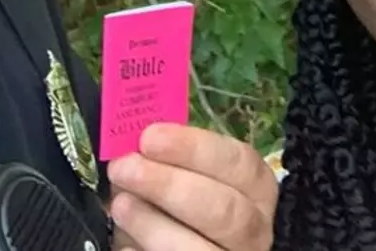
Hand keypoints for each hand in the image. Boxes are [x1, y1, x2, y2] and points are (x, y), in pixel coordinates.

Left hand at [107, 123, 277, 250]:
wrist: (187, 244)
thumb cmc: (187, 198)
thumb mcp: (189, 173)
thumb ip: (169, 157)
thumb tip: (131, 139)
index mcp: (255, 187)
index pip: (238, 162)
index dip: (194, 147)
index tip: (149, 137)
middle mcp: (253, 229)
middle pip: (223, 209)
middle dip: (169, 185)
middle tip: (124, 168)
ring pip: (202, 250)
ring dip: (154, 225)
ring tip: (120, 205)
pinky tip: (127, 243)